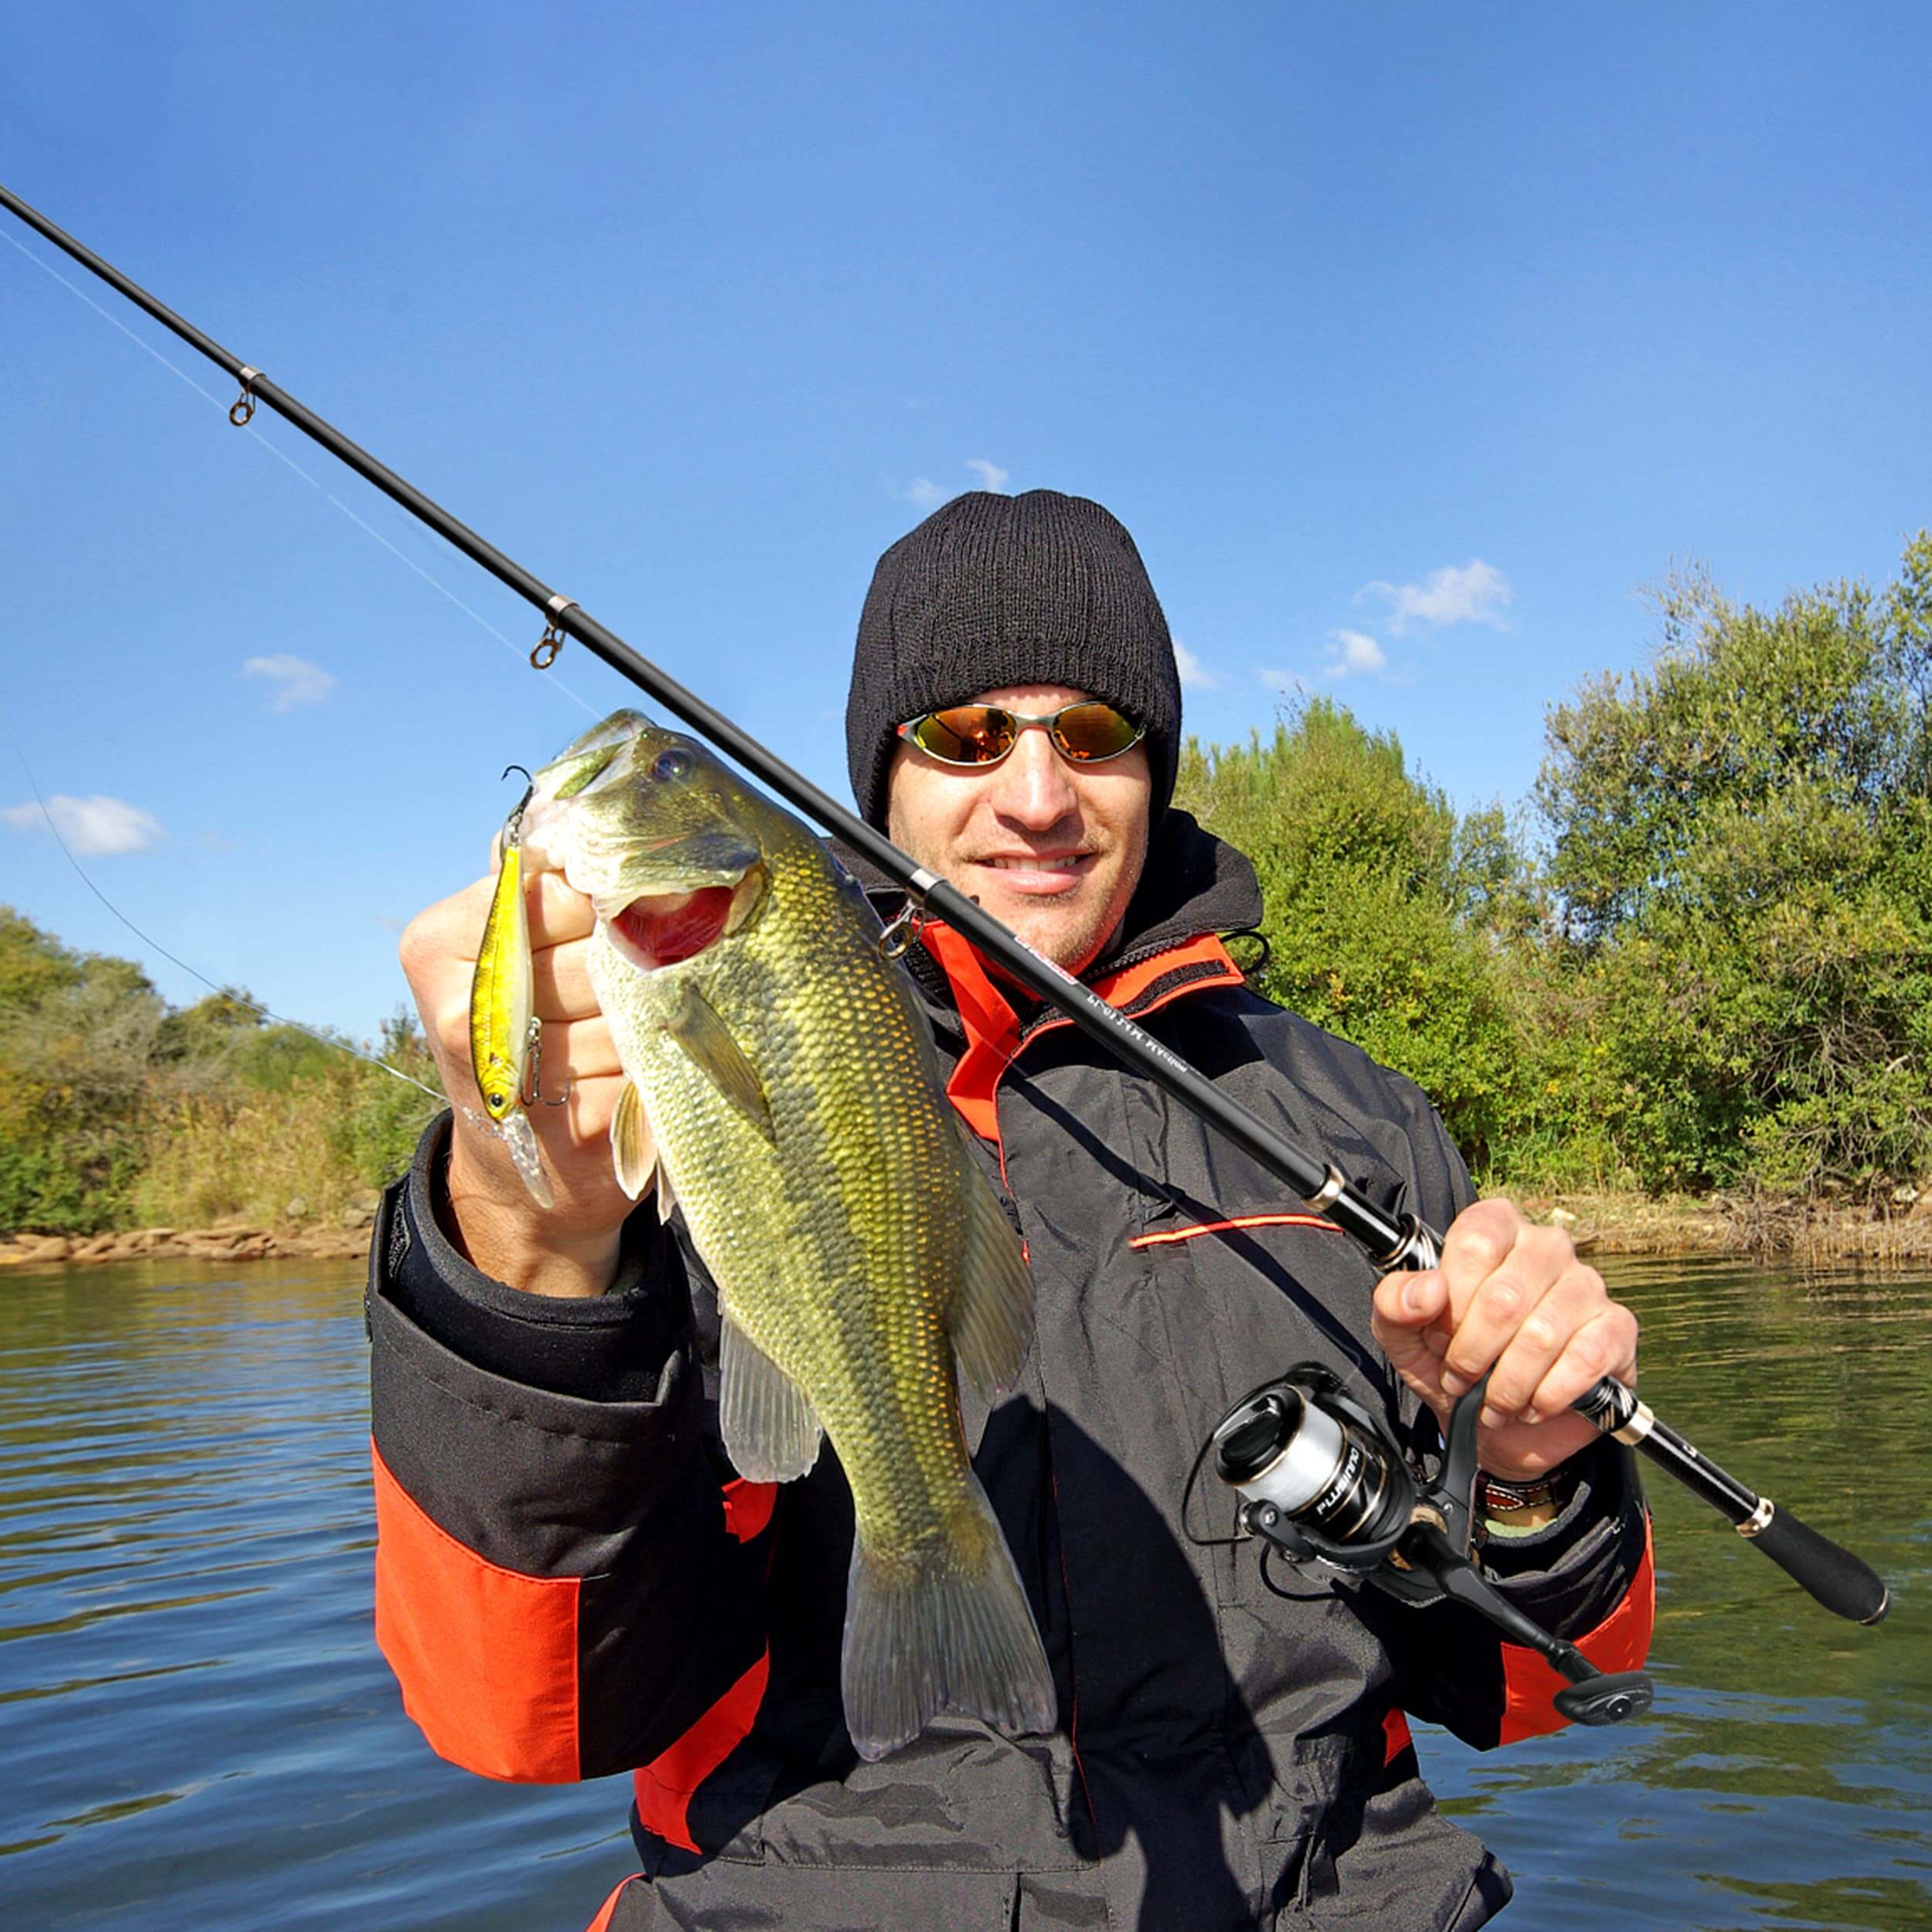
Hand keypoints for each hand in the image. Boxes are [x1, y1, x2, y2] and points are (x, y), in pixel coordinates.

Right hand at [398, 862, 650, 1297]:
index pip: (562, 891)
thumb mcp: (503, 951)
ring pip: (633, 1007)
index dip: (609, 900)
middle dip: (639, 958)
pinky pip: (653, 1063)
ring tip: (650, 1018)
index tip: (625, 910)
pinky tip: (655, 1063)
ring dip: (659, 1011)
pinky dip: (669, 1059)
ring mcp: (518, 1077)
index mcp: (438, 945)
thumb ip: (533, 886)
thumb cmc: (520, 1032)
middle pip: (602, 950)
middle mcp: (463, 1013)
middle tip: (645, 971)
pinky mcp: (579, 1127)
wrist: (516, 1169)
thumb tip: (580, 810)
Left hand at [1370, 1198, 1638, 1482]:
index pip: (1475, 1243)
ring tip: (1495, 1401)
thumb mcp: (1404, 1335)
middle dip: (1473, 1352)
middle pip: (1505, 1295)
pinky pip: (1586, 1359)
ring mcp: (1587, 1285)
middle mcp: (1546, 1246)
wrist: (1502, 1428)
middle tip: (1461, 1378)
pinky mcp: (1617, 1328)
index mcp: (1495, 1228)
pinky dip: (1550, 1394)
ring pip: (1543, 1334)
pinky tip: (1534, 1404)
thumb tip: (1427, 1290)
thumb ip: (1395, 1303)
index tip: (1439, 1336)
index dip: (1452, 1302)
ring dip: (1508, 1383)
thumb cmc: (1452, 1364)